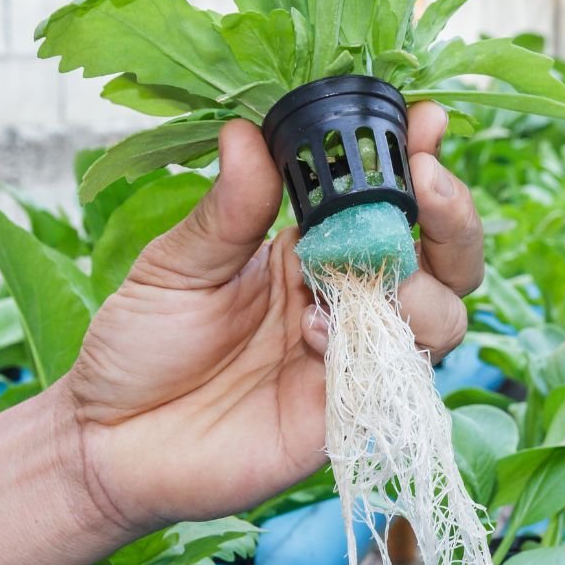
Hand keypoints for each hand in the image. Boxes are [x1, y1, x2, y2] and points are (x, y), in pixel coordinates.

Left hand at [63, 102, 483, 532]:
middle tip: (426, 181)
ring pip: (444, 317)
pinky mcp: (350, 412)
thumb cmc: (143, 346)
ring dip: (416, 289)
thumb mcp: (177, 266)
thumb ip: (226, 210)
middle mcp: (350, 298)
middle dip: (454, 218)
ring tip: (343, 283)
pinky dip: (374, 347)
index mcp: (314, 248)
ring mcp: (356, 356)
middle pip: (447, 260)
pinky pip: (399, 377)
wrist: (111, 442)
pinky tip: (314, 336)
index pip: (389, 200)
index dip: (418, 161)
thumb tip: (246, 131)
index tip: (425, 121)